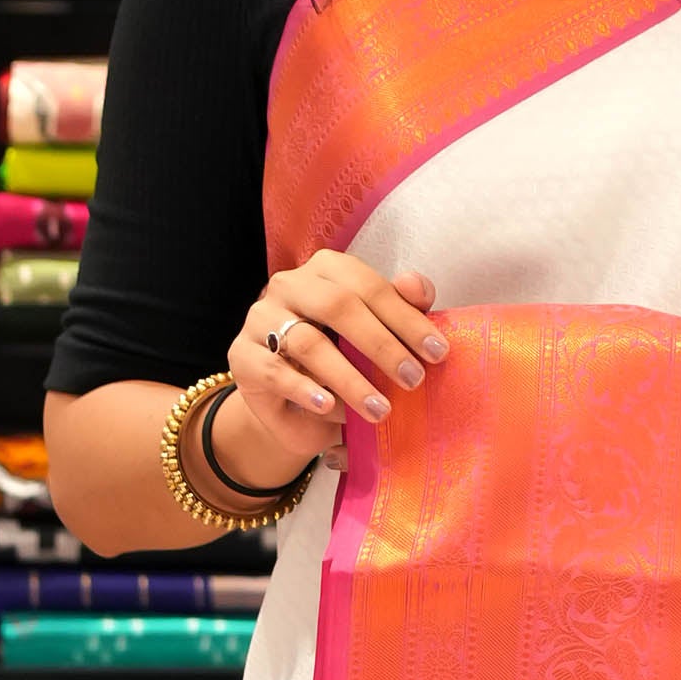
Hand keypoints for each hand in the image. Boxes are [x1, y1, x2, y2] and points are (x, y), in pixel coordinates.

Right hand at [210, 247, 447, 490]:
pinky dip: (304, 390)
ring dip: (349, 378)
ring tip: (379, 409)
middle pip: (337, 306)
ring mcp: (260, 318)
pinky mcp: (242, 356)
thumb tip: (418, 286)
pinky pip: (274, 371)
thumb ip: (399, 309)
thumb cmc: (341, 363)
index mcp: (326, 271)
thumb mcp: (376, 339)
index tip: (437, 353)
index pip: (369, 286)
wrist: (293, 407)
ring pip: (308, 342)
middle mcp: (289, 285)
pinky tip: (329, 406)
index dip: (406, 318)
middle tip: (413, 380)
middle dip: (381, 345)